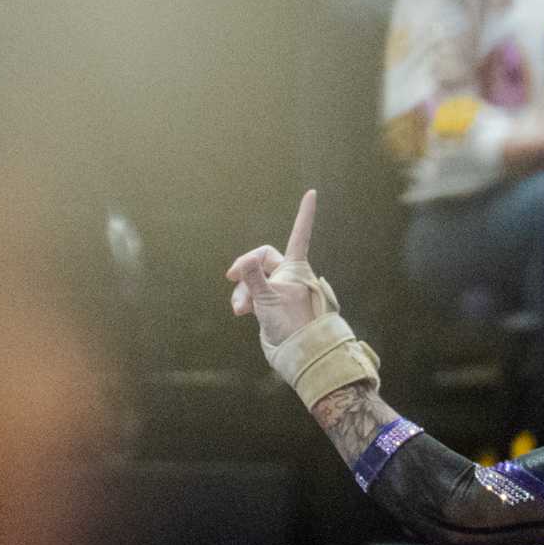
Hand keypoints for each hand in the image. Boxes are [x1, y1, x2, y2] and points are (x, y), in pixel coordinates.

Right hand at [225, 190, 328, 349]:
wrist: (296, 352)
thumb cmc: (290, 325)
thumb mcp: (267, 299)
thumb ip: (254, 279)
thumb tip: (246, 261)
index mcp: (296, 267)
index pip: (300, 234)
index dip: (304, 214)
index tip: (312, 193)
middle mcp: (290, 274)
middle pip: (262, 257)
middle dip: (245, 269)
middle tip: (231, 278)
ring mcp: (280, 287)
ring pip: (254, 278)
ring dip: (243, 291)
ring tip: (240, 310)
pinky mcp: (272, 302)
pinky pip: (253, 293)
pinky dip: (245, 300)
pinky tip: (241, 312)